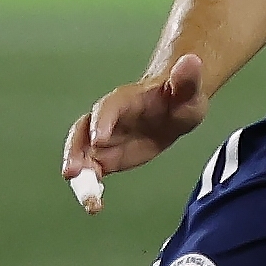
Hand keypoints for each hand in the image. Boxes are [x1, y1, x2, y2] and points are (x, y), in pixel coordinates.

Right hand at [61, 53, 207, 200]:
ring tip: (87, 198)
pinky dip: (89, 188)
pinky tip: (94, 206)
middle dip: (75, 151)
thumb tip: (192, 60)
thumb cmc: (180, 96)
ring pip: (81, 154)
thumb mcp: (188, 90)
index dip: (102, 121)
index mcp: (124, 100)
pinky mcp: (105, 157)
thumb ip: (187, 79)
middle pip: (82, 132)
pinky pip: (92, 172)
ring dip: (79, 174)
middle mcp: (106, 119)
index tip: (100, 139)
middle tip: (72, 173)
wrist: (172, 109)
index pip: (108, 108)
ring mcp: (102, 139)